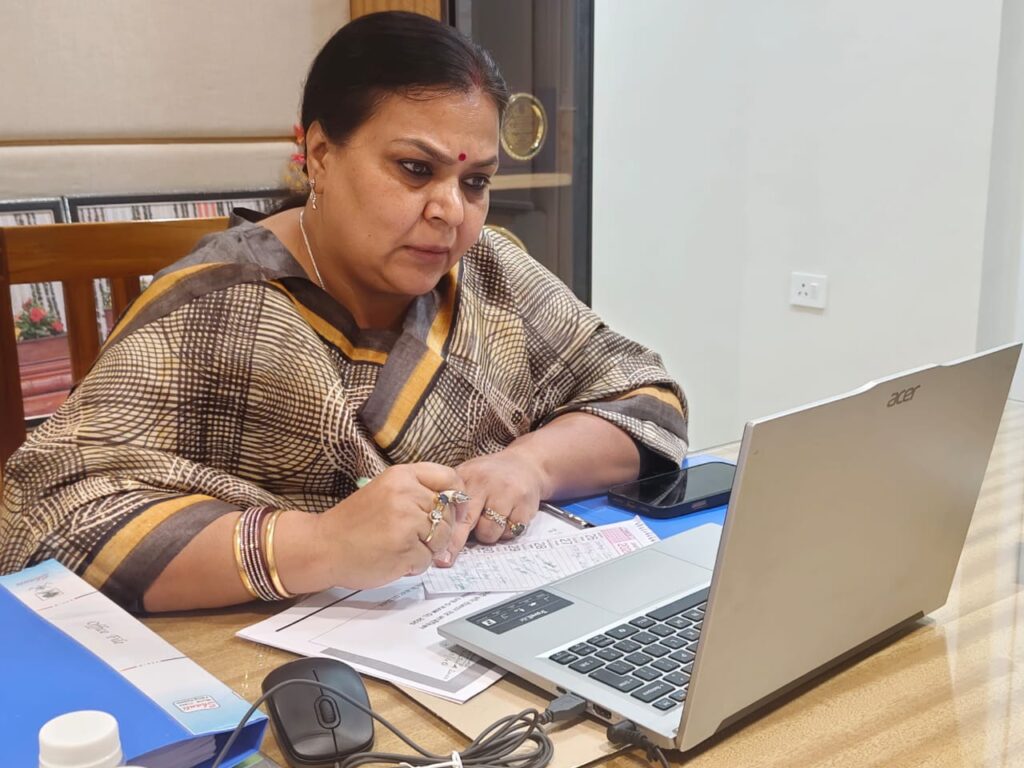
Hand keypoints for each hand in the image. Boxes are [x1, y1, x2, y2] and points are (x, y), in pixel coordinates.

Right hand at [321, 463, 464, 588]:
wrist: (323, 546)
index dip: (457, 497)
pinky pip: (428, 559)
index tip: (454, 510)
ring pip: (442, 538)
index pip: (450, 478)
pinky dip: (415, 564)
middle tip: (413, 536)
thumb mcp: (385, 491)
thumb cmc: (354, 522)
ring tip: (402, 547)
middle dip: (438, 530)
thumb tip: (456, 501)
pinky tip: (395, 558)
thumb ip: (417, 491)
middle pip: (448, 513)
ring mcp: (406, 522)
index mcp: (402, 476)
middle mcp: (406, 494)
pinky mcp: (405, 549)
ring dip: (427, 549)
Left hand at [444, 447, 549, 562]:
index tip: (434, 552)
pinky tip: (507, 518)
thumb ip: (453, 498)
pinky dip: (505, 532)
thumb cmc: (490, 476)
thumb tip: (436, 529)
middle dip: (456, 543)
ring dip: (488, 534)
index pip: (451, 507)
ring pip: (489, 533)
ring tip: (491, 519)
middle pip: (467, 521)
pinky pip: (509, 533)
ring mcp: (507, 494)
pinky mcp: (525, 506)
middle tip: (447, 559)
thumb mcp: (468, 476)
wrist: (526, 465)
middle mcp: (486, 483)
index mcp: (468, 476)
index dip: (443, 531)